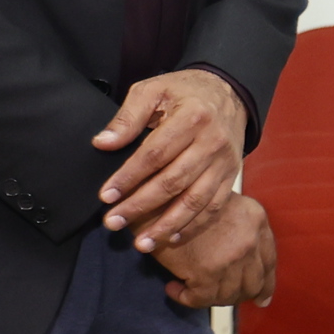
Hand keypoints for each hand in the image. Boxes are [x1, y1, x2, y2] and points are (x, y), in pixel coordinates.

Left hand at [94, 68, 247, 251]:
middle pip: (173, 182)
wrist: (228, 92)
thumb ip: (128, 116)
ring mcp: (224, 162)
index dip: (129, 177)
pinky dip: (192, 226)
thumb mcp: (153, 90)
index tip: (106, 196)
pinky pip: (213, 207)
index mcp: (192, 118)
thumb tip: (103, 143)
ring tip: (141, 243)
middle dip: (140, 206)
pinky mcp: (231, 175)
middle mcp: (212, 142)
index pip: (155, 154)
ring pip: (194, 201)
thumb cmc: (184, 92)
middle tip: (113, 222)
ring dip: (166, 225)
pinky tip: (170, 238)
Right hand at [153, 194, 276, 308]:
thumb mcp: (224, 204)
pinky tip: (173, 288)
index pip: (269, 262)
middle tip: (220, 298)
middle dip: (238, 295)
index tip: (261, 299)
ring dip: (211, 298)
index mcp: (257, 219)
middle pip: (253, 283)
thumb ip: (241, 229)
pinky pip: (201, 299)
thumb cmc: (183, 201)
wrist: (153, 200)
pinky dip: (186, 298)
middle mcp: (251, 240)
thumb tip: (251, 267)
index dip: (265, 284)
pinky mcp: (207, 272)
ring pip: (229, 295)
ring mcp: (231, 258)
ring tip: (192, 290)